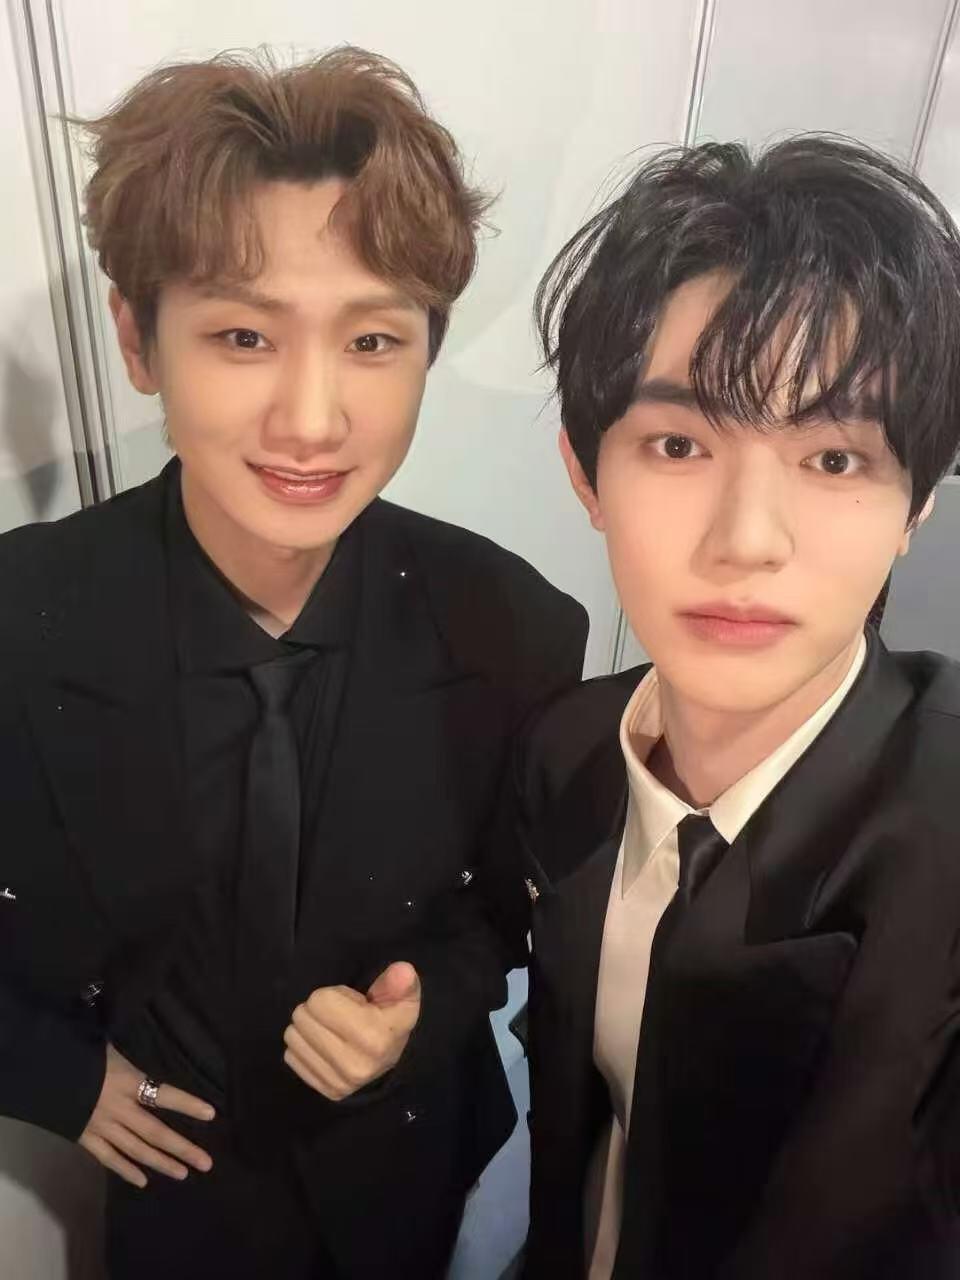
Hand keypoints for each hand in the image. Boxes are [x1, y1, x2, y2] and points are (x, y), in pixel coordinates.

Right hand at [78, 1045, 214, 1187]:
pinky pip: (109, 1158)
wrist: (44, 1070)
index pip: (164, 1094)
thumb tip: (147, 1052)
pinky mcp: (85, 1138)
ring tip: (184, 1173)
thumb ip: (131, 1060)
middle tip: (206, 1163)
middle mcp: (119, 1109)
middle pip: (155, 1132)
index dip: (187, 1104)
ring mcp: (102, 1127)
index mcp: (128, 1082)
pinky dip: (125, 1170)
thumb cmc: (82, 1053)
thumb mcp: (112, 1050)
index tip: (211, 1114)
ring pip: (136, 1150)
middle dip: (182, 1148)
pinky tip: (143, 1181)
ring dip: (161, 1163)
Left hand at [283, 962, 420, 1100]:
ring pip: (292, 1036)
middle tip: (337, 1014)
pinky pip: (290, 1056)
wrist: (388, 1065)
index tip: (350, 1003)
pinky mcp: (323, 1089)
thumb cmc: (391, 1023)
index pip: (320, 1001)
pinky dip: (302, 1046)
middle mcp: (354, 1064)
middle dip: (316, 1009)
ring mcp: (337, 1081)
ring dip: (307, 1027)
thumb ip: (401, 982)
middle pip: (303, 1016)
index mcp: (374, 1038)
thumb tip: (402, 970)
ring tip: (328, 1029)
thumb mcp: (402, 999)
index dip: (333, 994)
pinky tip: (321, 1045)